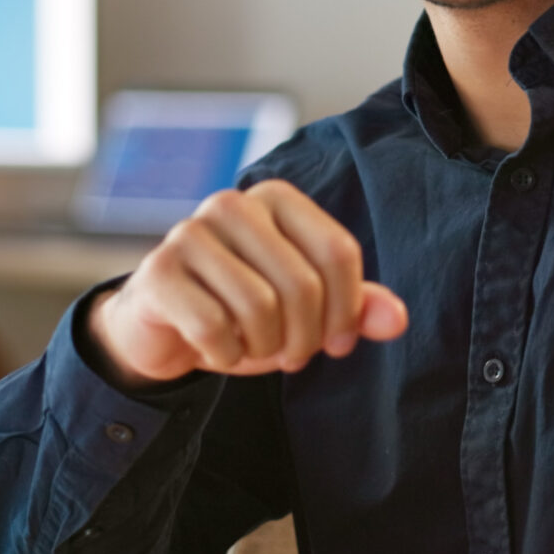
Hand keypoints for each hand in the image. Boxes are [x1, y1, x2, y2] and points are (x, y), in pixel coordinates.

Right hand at [90, 180, 407, 384]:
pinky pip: (213, 327)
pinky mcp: (157, 273)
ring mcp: (188, 234)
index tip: (336, 341)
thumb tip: (396, 320)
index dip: (348, 310)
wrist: (164, 329)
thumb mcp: (306, 311)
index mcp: (275, 198)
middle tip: (293, 355)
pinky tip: (218, 349)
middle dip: (306, 337)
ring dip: (265, 348)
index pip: (338, 252)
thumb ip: (355, 308)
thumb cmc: (241, 310)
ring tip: (254, 347)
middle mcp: (231, 204)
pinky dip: (225, 354)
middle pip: (302, 284)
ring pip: (258, 307)